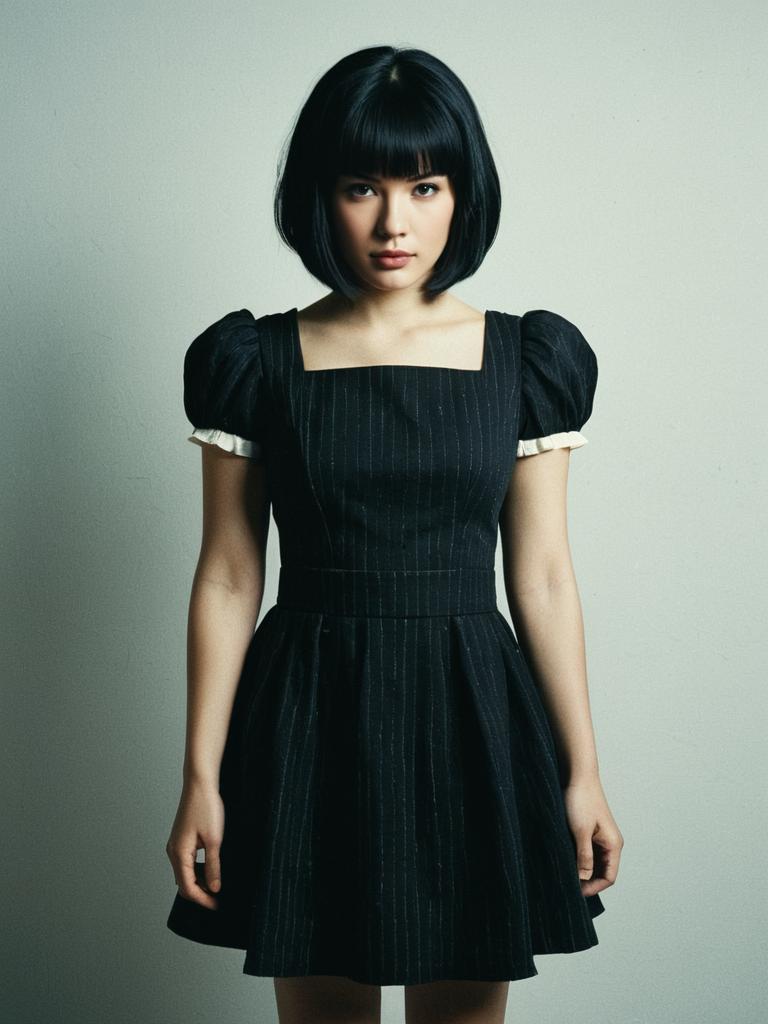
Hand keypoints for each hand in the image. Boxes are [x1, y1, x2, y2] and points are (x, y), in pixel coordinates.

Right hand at [165, 779, 224, 908]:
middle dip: (200, 894)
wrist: (200, 783)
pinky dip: (198, 871)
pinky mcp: (182, 839)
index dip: (203, 900)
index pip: (188, 888)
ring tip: (217, 886)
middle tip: (219, 900)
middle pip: (184, 883)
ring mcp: (176, 845)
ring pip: (185, 873)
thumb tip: (214, 888)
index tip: (217, 906)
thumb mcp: (214, 839)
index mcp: (179, 854)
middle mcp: (173, 851)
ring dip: (199, 883)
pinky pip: (187, 862)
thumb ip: (214, 866)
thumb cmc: (206, 807)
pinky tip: (211, 870)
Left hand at [562, 776, 622, 898]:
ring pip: (593, 862)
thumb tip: (583, 879)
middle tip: (567, 886)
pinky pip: (587, 852)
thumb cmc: (581, 800)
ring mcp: (600, 837)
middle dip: (586, 881)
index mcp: (613, 845)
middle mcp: (610, 843)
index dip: (593, 888)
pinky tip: (565, 860)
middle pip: (601, 872)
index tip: (575, 892)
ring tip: (564, 874)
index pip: (609, 877)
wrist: (577, 775)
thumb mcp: (580, 832)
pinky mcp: (590, 831)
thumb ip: (583, 857)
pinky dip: (578, 858)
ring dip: (581, 869)